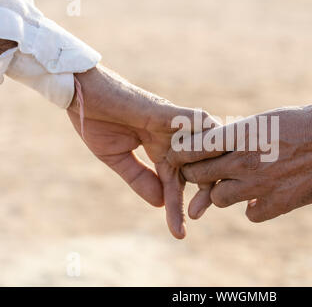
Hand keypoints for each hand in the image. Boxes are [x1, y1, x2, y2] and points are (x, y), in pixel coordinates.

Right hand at [67, 65, 213, 238]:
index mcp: (161, 150)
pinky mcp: (168, 111)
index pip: (176, 184)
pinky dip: (206, 138)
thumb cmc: (96, 121)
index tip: (180, 234)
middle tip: (198, 215)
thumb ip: (140, 178)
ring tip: (208, 198)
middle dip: (202, 193)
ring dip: (209, 170)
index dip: (178, 208)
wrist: (81, 92)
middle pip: (198, 168)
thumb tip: (161, 204)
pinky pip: (195, 123)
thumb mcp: (117, 158)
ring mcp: (173, 125)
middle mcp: (173, 139)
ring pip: (204, 147)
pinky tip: (213, 160)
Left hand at [168, 104, 311, 222]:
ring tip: (235, 184)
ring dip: (223, 192)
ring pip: (220, 198)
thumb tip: (219, 145)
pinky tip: (261, 198)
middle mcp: (247, 160)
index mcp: (242, 133)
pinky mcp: (280, 203)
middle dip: (196, 174)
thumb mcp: (268, 119)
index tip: (182, 155)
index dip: (183, 153)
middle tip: (203, 172)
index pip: (194, 148)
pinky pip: (251, 214)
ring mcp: (262, 184)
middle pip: (199, 175)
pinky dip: (252, 208)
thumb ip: (241, 135)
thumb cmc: (307, 121)